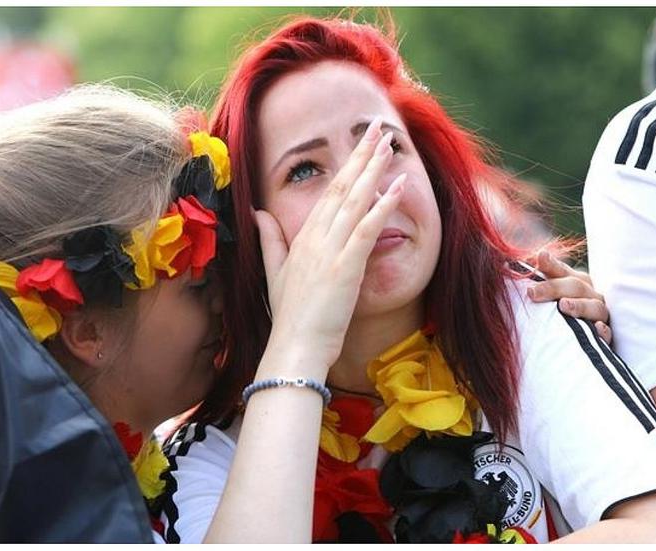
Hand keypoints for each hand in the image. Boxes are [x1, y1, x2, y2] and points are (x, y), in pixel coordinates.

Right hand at [254, 118, 405, 374]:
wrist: (294, 347)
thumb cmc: (291, 317)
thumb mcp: (275, 273)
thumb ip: (269, 240)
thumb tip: (258, 213)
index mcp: (303, 237)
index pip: (329, 192)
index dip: (347, 165)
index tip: (363, 144)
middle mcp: (316, 236)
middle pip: (342, 186)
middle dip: (361, 154)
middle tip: (378, 128)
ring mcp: (330, 249)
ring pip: (354, 200)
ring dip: (374, 169)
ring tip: (389, 144)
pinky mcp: (345, 266)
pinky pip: (366, 228)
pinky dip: (382, 205)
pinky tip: (396, 186)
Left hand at [527, 250, 611, 342]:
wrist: (577, 345)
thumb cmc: (557, 317)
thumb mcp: (547, 297)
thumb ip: (540, 280)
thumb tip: (537, 256)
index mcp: (576, 283)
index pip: (562, 271)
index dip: (551, 264)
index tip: (540, 258)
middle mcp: (590, 296)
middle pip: (577, 286)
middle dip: (554, 288)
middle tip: (532, 292)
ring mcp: (599, 316)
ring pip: (596, 307)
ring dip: (580, 306)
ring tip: (563, 306)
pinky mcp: (605, 337)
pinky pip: (607, 333)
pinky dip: (603, 330)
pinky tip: (596, 328)